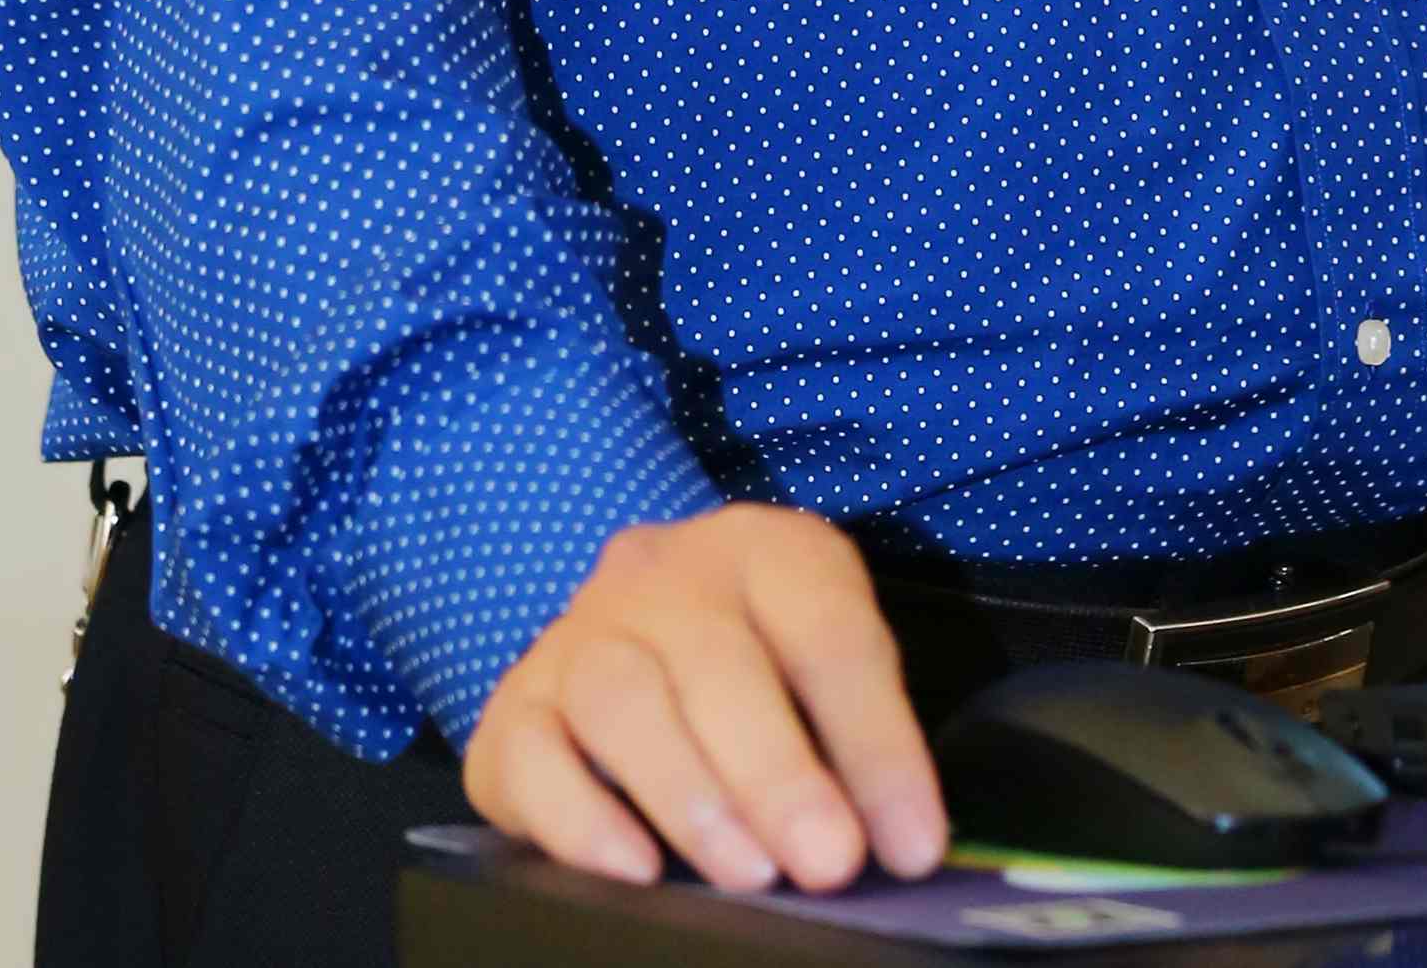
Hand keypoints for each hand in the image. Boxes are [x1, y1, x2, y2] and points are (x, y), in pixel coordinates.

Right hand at [463, 505, 945, 896]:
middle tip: (829, 863)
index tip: (912, 843)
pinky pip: (531, 755)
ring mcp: (579, 633)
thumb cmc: (754, 660)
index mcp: (765, 551)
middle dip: (780, 774)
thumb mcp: (816, 660)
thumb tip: (897, 843)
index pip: (829, 635)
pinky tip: (635, 869)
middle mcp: (664, 575)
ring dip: (692, 796)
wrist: (630, 621)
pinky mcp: (514, 705)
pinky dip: (582, 818)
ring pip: (622, 698)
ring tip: (749, 876)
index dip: (877, 742)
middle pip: (719, 664)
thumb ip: (851, 735)